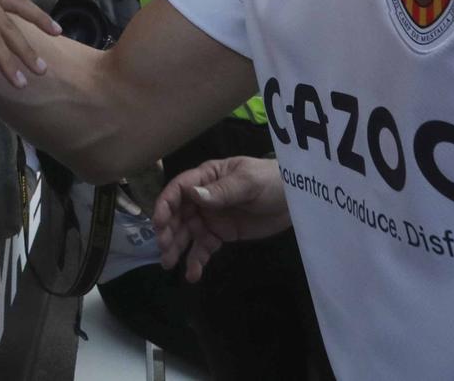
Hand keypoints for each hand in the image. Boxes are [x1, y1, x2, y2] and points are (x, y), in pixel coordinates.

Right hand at [153, 156, 290, 282]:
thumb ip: (222, 191)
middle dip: (168, 230)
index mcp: (207, 178)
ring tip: (168, 264)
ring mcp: (211, 217)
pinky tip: (192, 275)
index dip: (166, 205)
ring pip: (187, 233)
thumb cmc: (270, 181)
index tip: (158, 223)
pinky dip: (196, 260)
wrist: (295, 200)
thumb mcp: (248, 182)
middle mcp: (203, 198)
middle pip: (179, 214)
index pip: (179, 189)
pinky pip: (204, 248)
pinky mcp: (222, 234)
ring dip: (177, 248)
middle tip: (164, 248)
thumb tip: (193, 195)